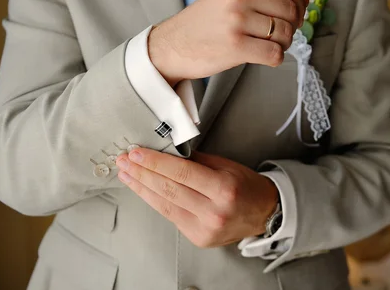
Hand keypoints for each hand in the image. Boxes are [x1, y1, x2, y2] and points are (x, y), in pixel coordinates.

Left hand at [116, 148, 278, 247]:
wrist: (265, 214)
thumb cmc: (247, 186)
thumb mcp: (226, 165)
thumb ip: (196, 160)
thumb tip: (166, 150)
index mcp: (224, 189)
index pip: (181, 172)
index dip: (155, 162)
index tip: (137, 153)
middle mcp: (214, 211)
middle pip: (169, 189)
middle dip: (142, 174)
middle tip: (124, 161)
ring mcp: (205, 228)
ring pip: (164, 205)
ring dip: (141, 188)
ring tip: (126, 174)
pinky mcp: (198, 238)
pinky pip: (170, 216)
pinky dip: (154, 201)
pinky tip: (143, 190)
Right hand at [149, 0, 308, 86]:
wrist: (171, 45)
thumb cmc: (204, 22)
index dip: (298, 5)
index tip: (291, 17)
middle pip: (291, 11)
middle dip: (292, 27)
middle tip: (278, 36)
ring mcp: (237, 22)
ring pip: (285, 34)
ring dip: (283, 44)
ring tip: (267, 46)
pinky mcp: (235, 47)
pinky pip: (274, 54)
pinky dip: (274, 59)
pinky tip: (262, 57)